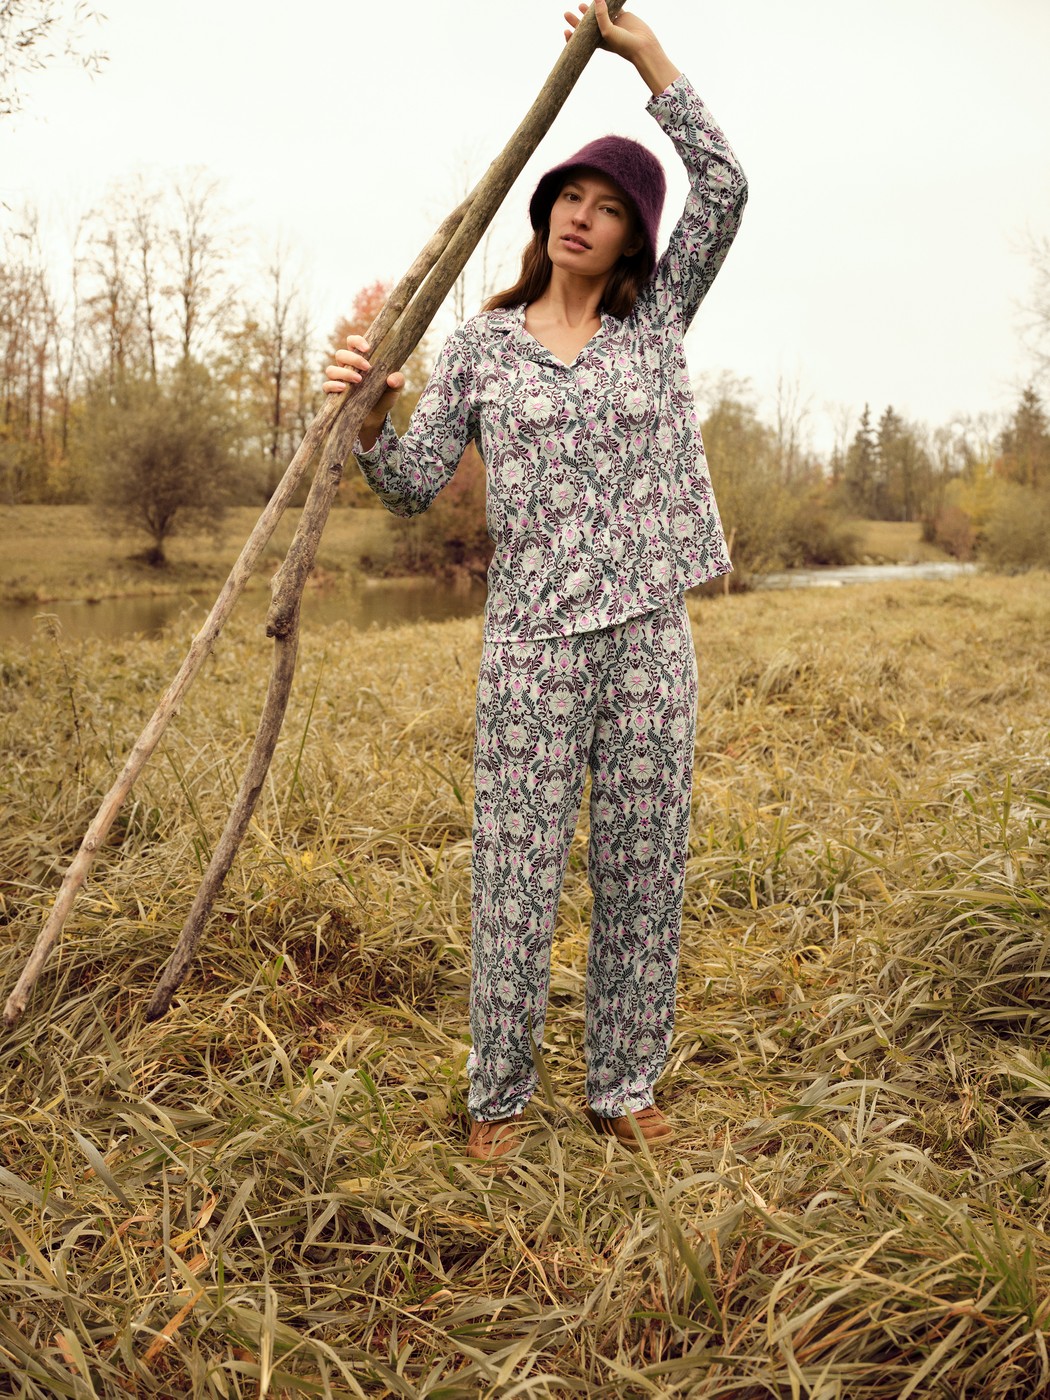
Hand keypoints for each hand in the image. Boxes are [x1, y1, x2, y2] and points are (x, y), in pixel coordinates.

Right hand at [323, 334, 404, 429]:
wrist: (377, 417)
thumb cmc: (384, 396)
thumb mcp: (395, 388)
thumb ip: (398, 380)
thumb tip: (392, 379)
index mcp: (359, 359)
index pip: (352, 342)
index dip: (357, 341)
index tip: (367, 348)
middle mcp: (346, 367)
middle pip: (341, 354)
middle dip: (353, 359)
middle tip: (368, 368)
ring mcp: (339, 380)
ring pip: (331, 369)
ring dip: (344, 373)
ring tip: (359, 380)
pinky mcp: (334, 394)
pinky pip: (326, 386)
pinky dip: (333, 385)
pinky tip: (343, 389)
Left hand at [563, 1, 678, 93]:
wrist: (643, 45)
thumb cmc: (623, 44)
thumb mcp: (607, 31)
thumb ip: (601, 15)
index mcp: (599, 42)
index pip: (583, 39)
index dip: (573, 36)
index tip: (565, 30)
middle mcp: (605, 32)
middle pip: (588, 25)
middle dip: (578, 20)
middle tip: (566, 14)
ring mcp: (614, 23)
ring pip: (600, 14)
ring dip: (591, 9)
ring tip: (580, 5)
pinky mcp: (623, 16)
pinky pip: (614, 6)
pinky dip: (609, 1)